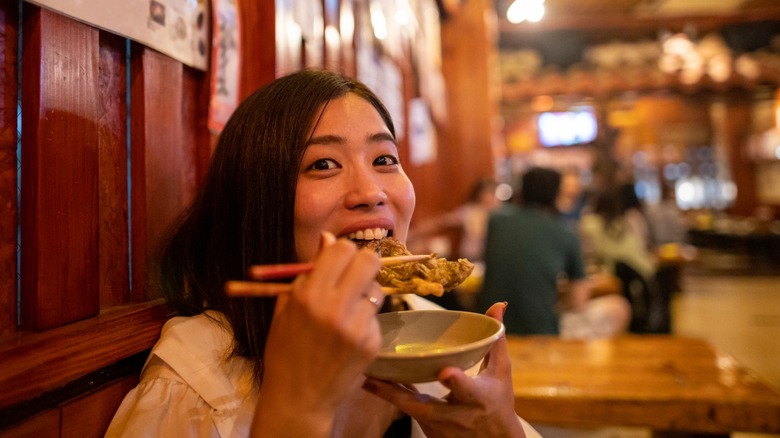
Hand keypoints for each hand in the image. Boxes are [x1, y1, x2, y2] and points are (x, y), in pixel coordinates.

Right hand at [253, 233, 383, 435]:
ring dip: (365, 293)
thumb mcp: (286, 306)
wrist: (298, 397)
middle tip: (354, 275)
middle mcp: (335, 308)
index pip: (343, 249)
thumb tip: (328, 239)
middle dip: (363, 263)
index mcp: (309, 295)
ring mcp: (357, 326)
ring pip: (377, 289)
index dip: (342, 252)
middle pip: (370, 261)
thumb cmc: (285, 349)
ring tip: (347, 310)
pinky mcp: (372, 343)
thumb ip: (308, 272)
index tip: (339, 261)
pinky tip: (348, 335)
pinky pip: (376, 316)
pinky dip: (365, 320)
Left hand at [362, 302, 524, 437]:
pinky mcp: (429, 432)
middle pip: (426, 407)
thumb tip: (498, 305)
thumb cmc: (498, 402)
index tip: (444, 372)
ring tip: (366, 376)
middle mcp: (458, 415)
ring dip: (387, 394)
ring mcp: (441, 427)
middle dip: (401, 394)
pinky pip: (406, 412)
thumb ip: (495, 339)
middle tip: (376, 378)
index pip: (468, 390)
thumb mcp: (501, 372)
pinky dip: (391, 397)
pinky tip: (372, 382)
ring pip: (410, 411)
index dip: (457, 382)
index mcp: (479, 398)